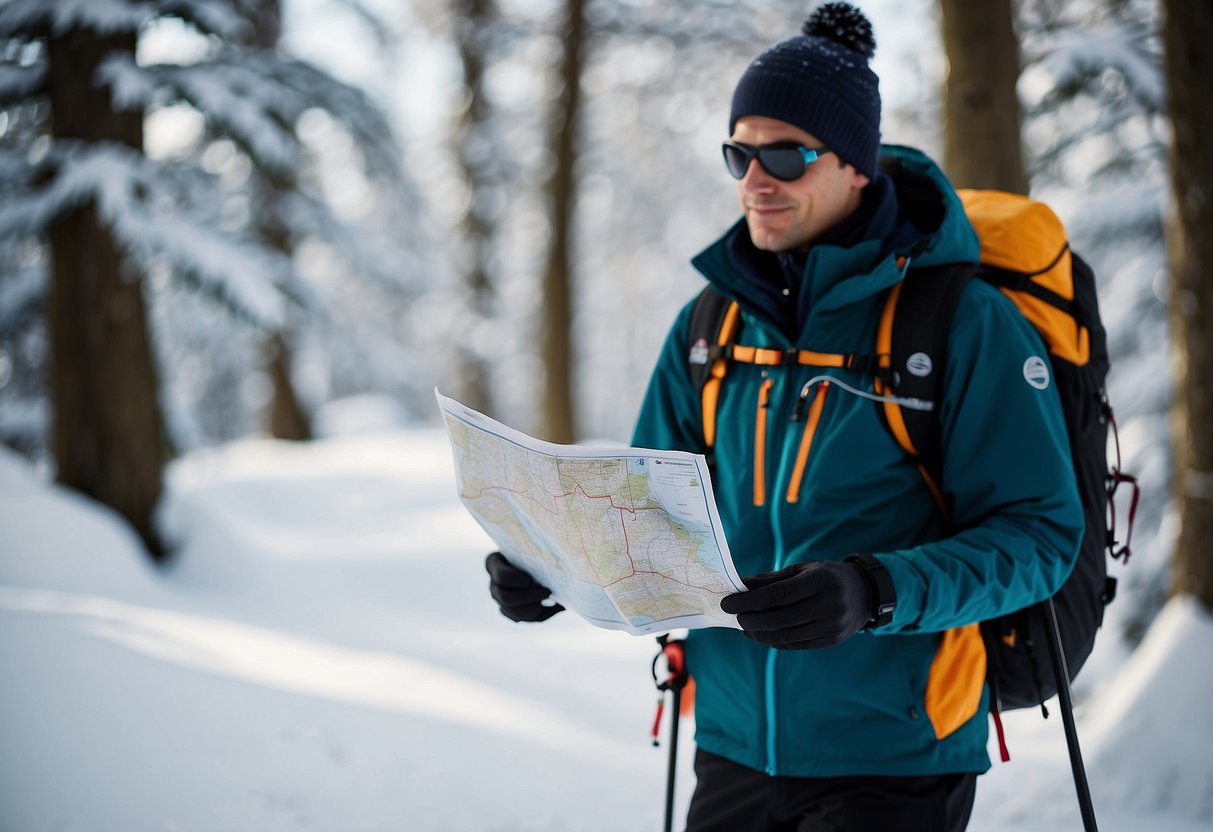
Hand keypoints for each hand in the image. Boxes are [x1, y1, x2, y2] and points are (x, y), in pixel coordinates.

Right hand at [485, 552, 564, 622]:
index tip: (532, 578)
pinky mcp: (511, 612)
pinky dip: (541, 614)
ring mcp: (500, 601)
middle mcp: (493, 585)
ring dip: (534, 607)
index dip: (518, 580)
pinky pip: (524, 619)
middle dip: (528, 596)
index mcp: (493, 564)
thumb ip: (535, 552)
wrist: (526, 558)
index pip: (501, 576)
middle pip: (505, 598)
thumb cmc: (529, 548)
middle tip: (547, 591)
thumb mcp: (528, 545)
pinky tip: (556, 607)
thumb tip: (553, 564)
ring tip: (551, 600)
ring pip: (513, 612)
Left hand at [720, 560, 873, 648]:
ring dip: (759, 634)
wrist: (864, 594)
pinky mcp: (831, 640)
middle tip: (734, 617)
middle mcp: (830, 604)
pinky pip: (795, 644)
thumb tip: (740, 586)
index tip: (728, 603)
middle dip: (751, 620)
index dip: (749, 601)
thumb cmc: (826, 577)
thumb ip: (772, 580)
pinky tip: (762, 634)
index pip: (778, 595)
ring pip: (785, 636)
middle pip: (779, 618)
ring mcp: (832, 626)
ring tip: (745, 627)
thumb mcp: (802, 570)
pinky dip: (774, 640)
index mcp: (821, 580)